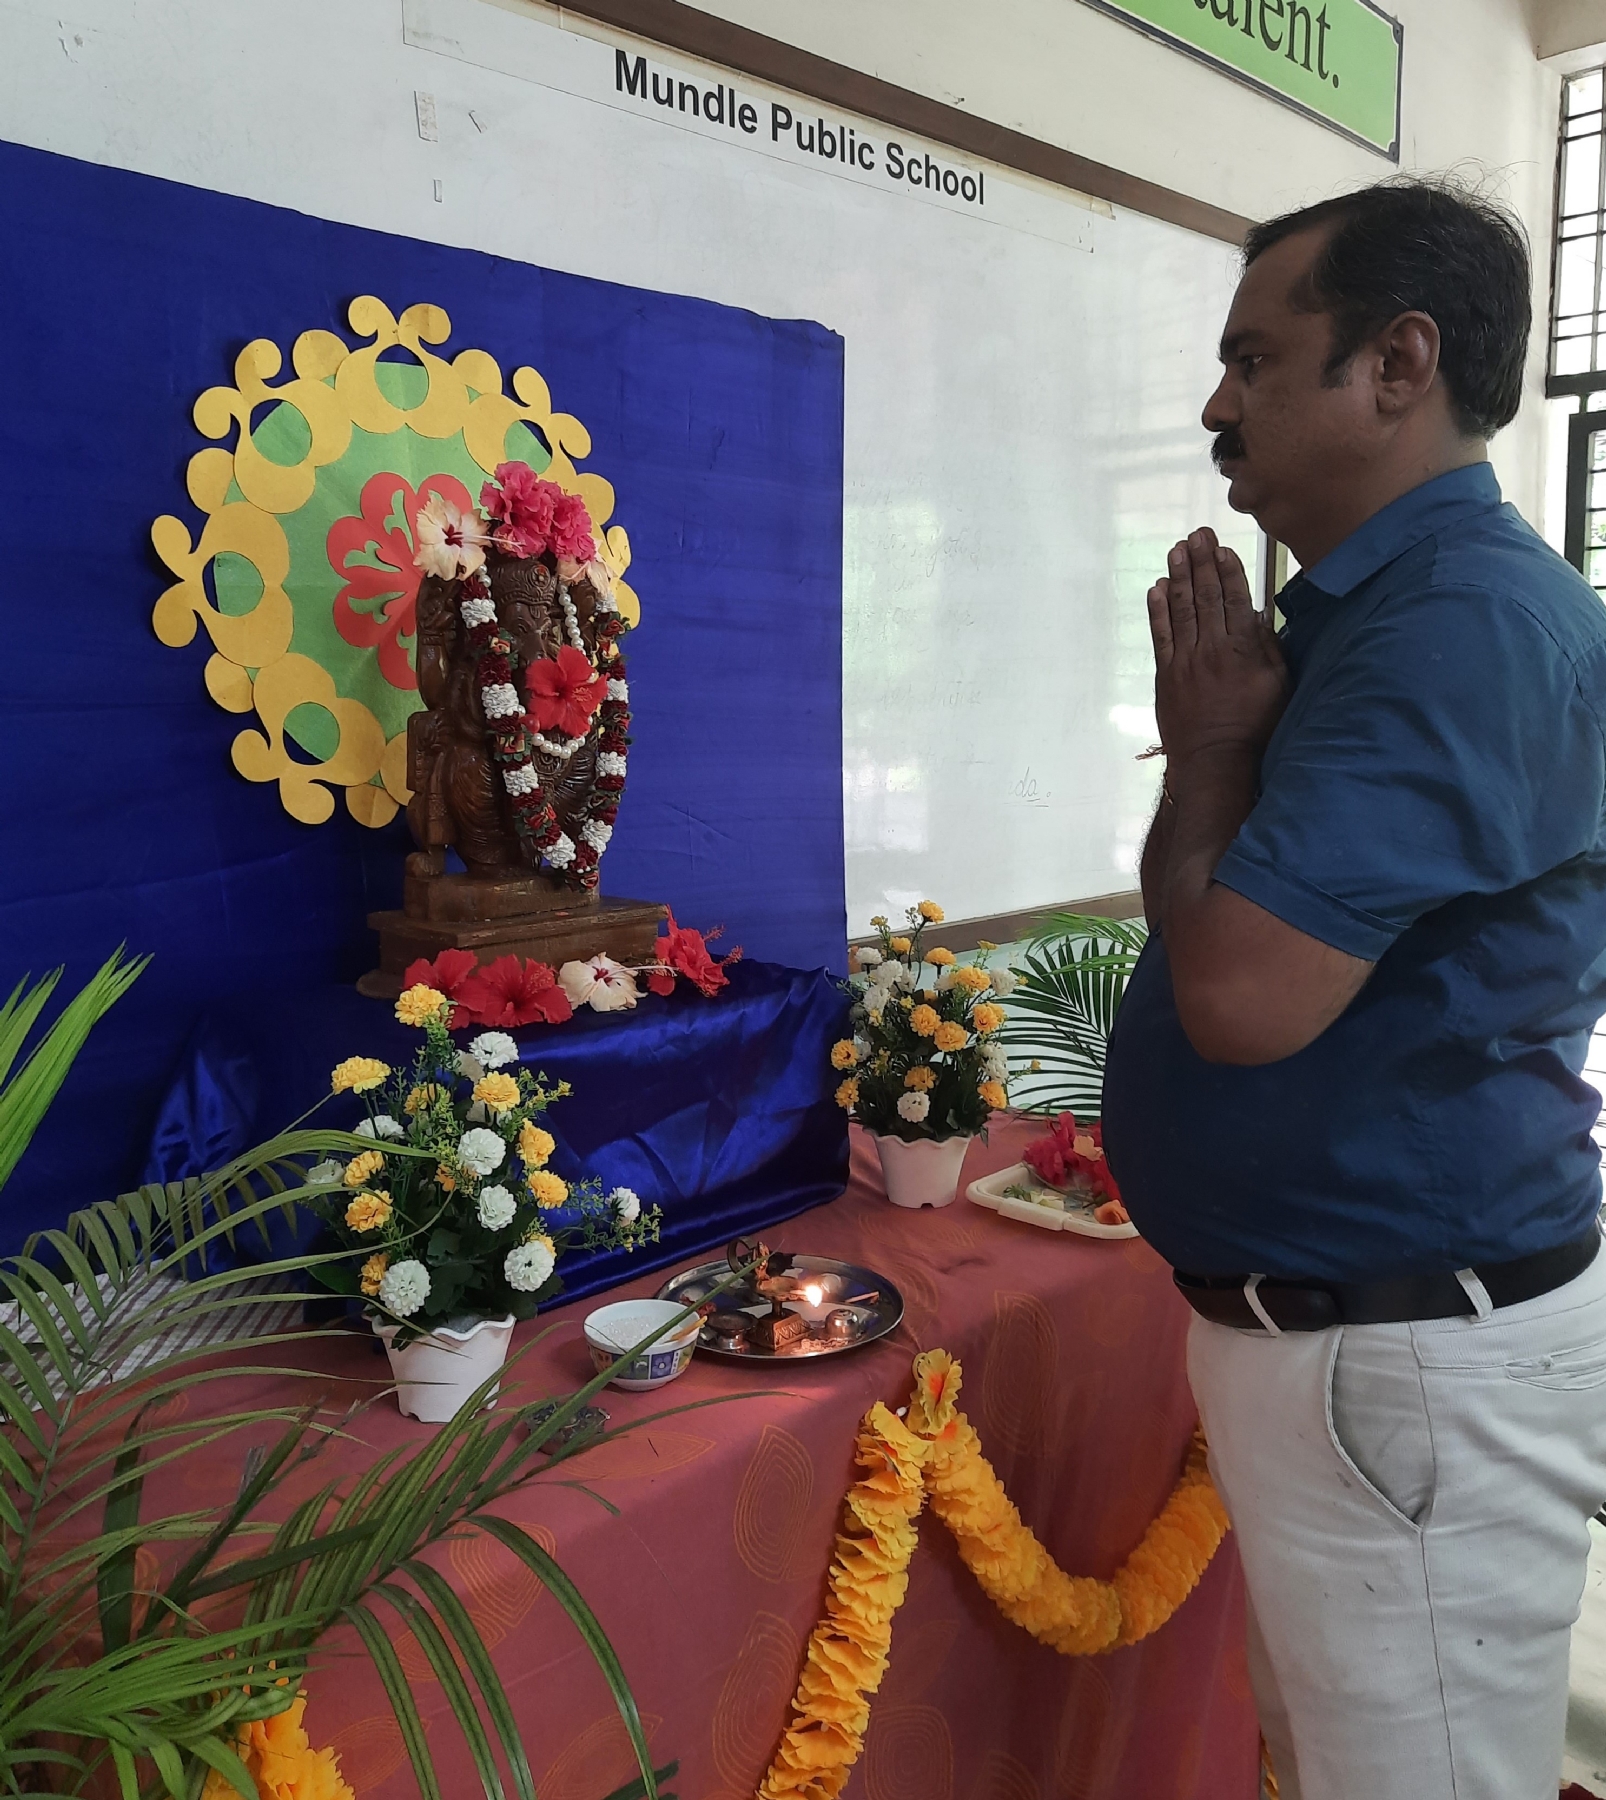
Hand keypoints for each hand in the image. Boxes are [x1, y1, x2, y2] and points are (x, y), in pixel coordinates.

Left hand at [1147, 528, 1287, 768]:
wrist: (1215, 760)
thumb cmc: (1255, 727)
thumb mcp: (1278, 686)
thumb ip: (1268, 647)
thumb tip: (1257, 615)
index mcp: (1243, 649)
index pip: (1234, 599)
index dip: (1227, 570)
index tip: (1222, 548)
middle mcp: (1212, 649)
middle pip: (1205, 596)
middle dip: (1200, 562)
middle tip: (1196, 535)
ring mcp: (1186, 660)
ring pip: (1181, 610)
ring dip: (1178, 576)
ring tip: (1176, 550)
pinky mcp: (1167, 674)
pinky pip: (1161, 634)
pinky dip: (1158, 610)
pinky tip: (1157, 588)